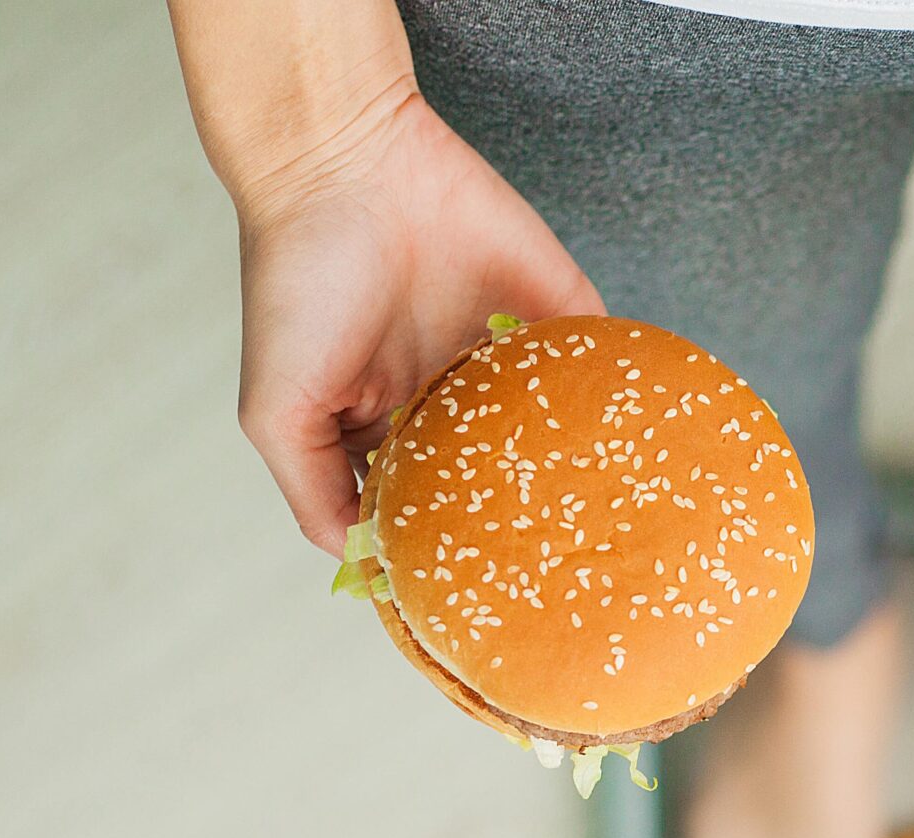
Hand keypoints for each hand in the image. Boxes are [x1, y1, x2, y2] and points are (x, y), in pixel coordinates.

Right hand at [230, 88, 602, 554]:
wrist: (347, 164)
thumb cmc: (297, 283)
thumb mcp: (279, 410)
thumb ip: (315, 490)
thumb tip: (357, 561)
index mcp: (392, 428)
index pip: (436, 508)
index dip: (457, 548)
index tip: (484, 597)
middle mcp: (457, 400)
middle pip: (511, 479)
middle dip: (535, 519)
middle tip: (566, 574)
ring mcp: (513, 357)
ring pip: (567, 433)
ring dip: (588, 469)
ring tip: (612, 523)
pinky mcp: (560, 310)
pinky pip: (605, 364)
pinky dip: (622, 398)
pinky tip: (634, 444)